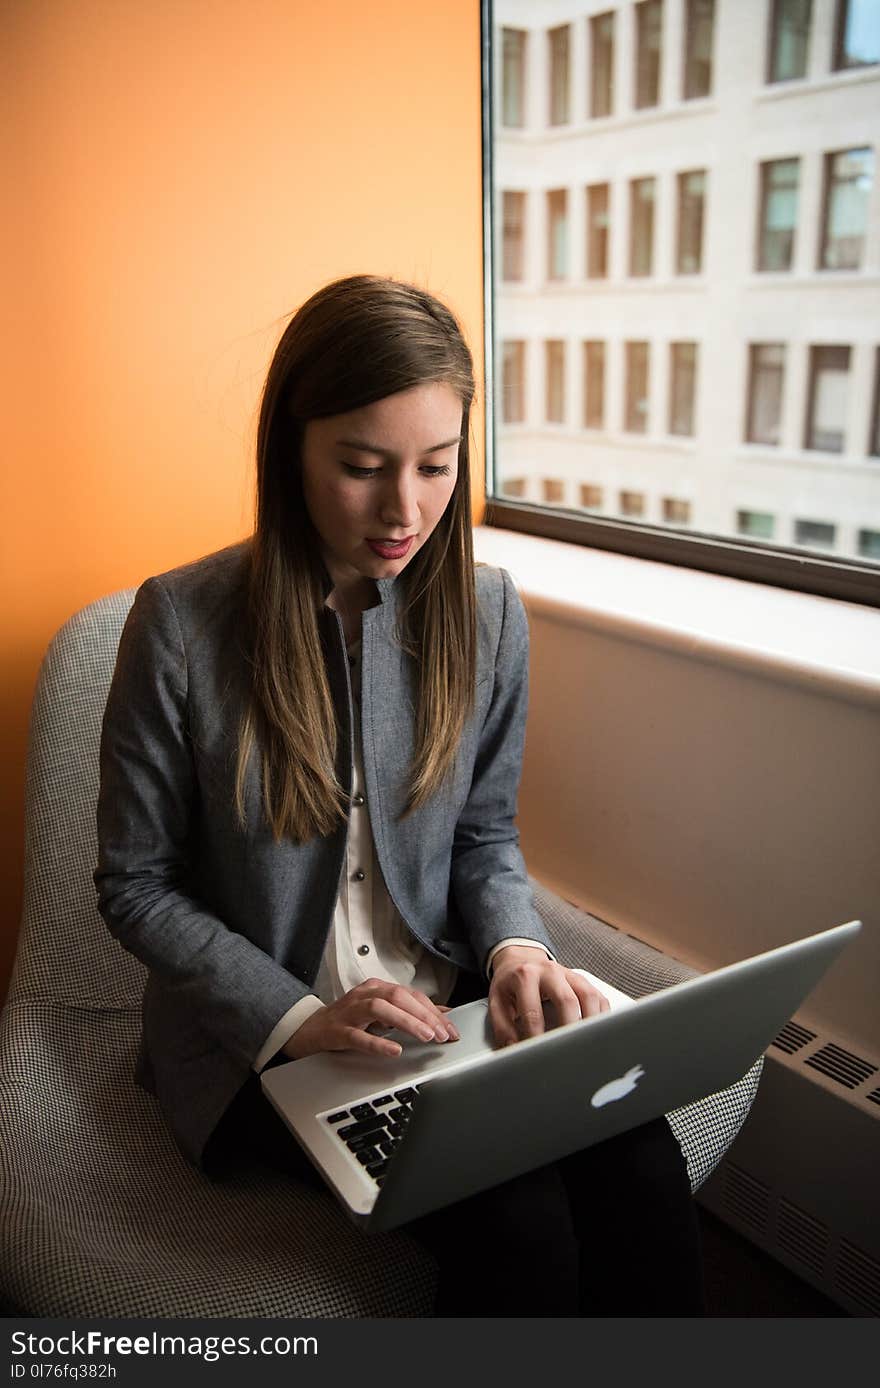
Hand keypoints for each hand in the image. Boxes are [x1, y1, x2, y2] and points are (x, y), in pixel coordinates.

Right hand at [282, 979, 460, 1060]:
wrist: (310, 1029)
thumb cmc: (349, 1020)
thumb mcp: (381, 1012)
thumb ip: (408, 1012)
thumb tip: (442, 1015)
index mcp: (378, 988)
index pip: (411, 995)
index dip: (434, 1011)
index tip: (451, 1028)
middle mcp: (365, 995)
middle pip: (399, 997)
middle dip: (425, 1015)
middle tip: (443, 1034)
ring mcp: (350, 1012)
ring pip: (380, 1009)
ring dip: (407, 1022)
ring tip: (426, 1037)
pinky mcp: (337, 1031)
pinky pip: (358, 1036)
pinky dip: (378, 1043)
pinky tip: (394, 1050)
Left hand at [488, 946, 608, 1047]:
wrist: (521, 960)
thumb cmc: (510, 985)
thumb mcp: (497, 1002)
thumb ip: (503, 1028)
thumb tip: (513, 1051)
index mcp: (525, 976)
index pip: (533, 1012)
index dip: (536, 1038)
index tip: (537, 1056)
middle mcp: (550, 971)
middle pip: (567, 1001)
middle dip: (568, 1030)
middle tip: (567, 1053)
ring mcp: (570, 975)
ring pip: (588, 997)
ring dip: (589, 1024)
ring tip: (585, 1046)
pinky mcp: (585, 981)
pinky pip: (599, 999)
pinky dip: (601, 1019)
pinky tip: (596, 1035)